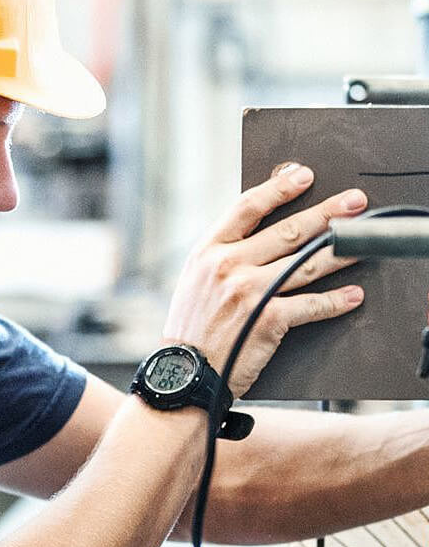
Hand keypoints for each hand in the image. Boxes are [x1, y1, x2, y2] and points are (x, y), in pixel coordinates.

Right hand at [163, 163, 366, 397]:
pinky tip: (353, 295)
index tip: (303, 175)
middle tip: (355, 203)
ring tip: (362, 243)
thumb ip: (223, 253)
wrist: (184, 370)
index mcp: (208, 250)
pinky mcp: (267, 319)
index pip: (247, 207)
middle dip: (326, 213)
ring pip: (305, 264)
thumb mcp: (195, 278)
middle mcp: (227, 265)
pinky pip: (311, 305)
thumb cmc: (192, 326)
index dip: (279, 189)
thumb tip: (260, 231)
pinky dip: (335, 301)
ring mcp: (248, 291)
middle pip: (287, 231)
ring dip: (340, 252)